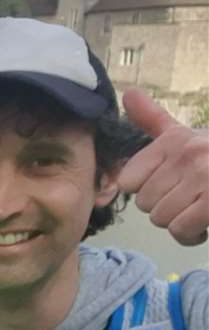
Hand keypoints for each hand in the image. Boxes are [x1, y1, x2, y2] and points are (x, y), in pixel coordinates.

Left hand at [116, 88, 208, 246]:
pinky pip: (182, 230)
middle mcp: (188, 153)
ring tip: (199, 212)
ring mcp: (205, 175)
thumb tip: (129, 93)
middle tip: (190, 201)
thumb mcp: (185, 135)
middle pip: (145, 204)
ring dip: (179, 225)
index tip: (168, 187)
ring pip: (162, 219)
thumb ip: (154, 119)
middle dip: (165, 210)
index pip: (128, 181)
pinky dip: (191, 236)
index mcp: (174, 140)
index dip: (146, 191)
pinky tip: (206, 226)